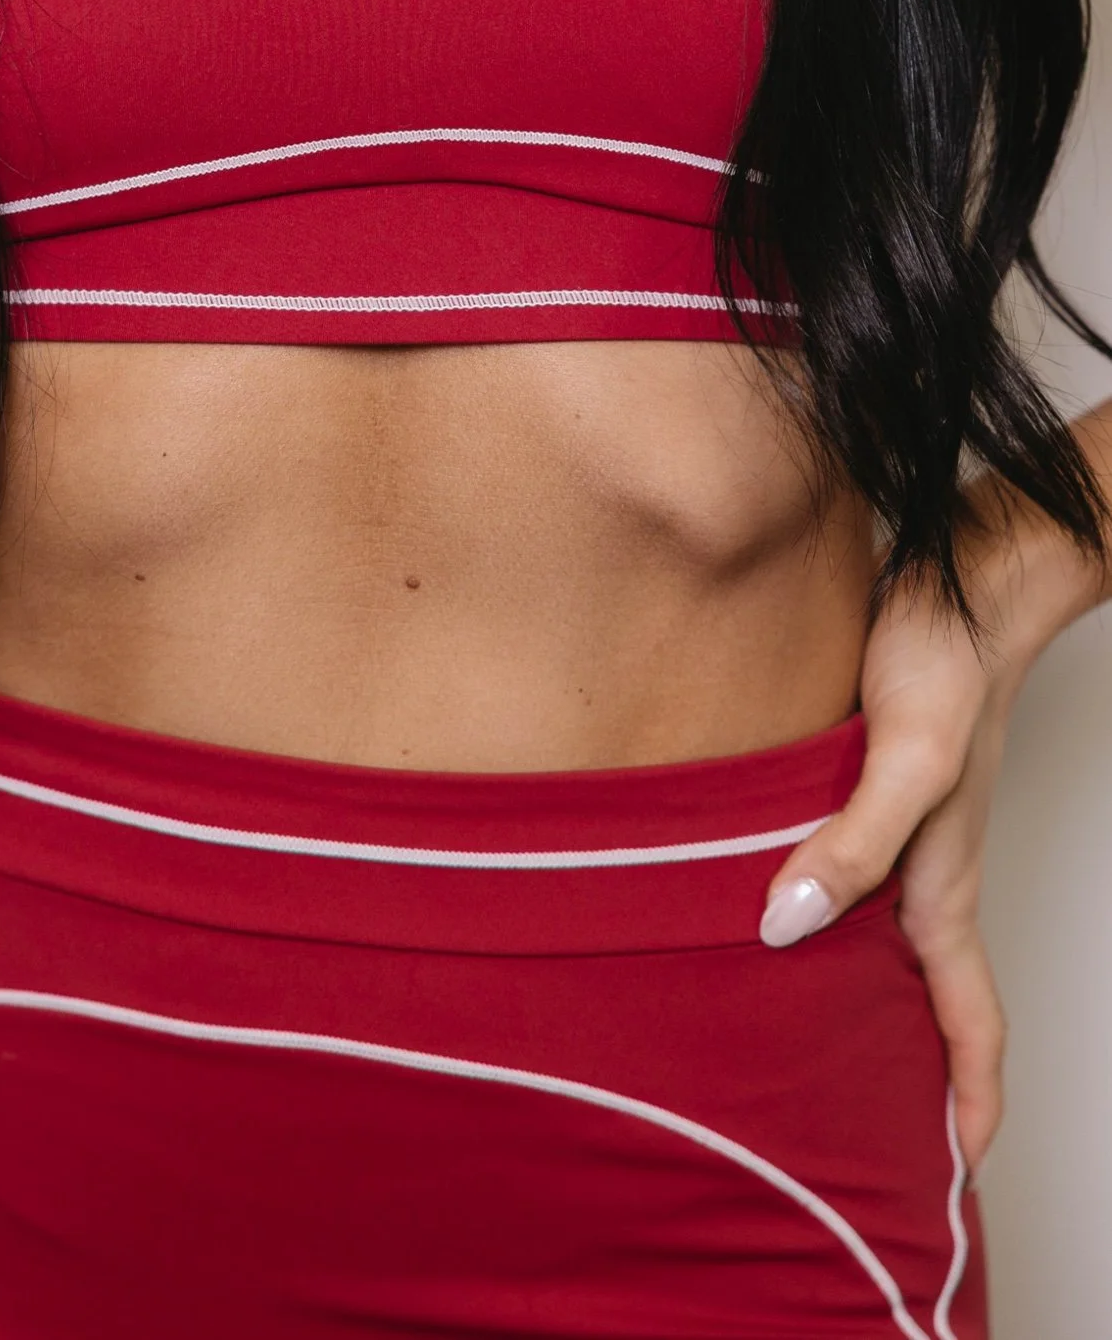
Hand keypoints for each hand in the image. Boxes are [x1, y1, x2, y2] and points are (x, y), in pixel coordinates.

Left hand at [758, 505, 1097, 1174]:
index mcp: (943, 883)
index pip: (970, 1020)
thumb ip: (852, 842)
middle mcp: (926, 867)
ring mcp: (902, 826)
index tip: (956, 1174)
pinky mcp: (868, 782)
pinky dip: (828, 910)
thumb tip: (788, 925)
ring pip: (885, 936)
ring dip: (864, 996)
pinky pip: (852, 871)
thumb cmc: (946, 657)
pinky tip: (776, 906)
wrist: (962, 571)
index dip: (970, 1100)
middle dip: (913, 1074)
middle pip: (927, 996)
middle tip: (864, 1138)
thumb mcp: (902, 756)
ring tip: (809, 1046)